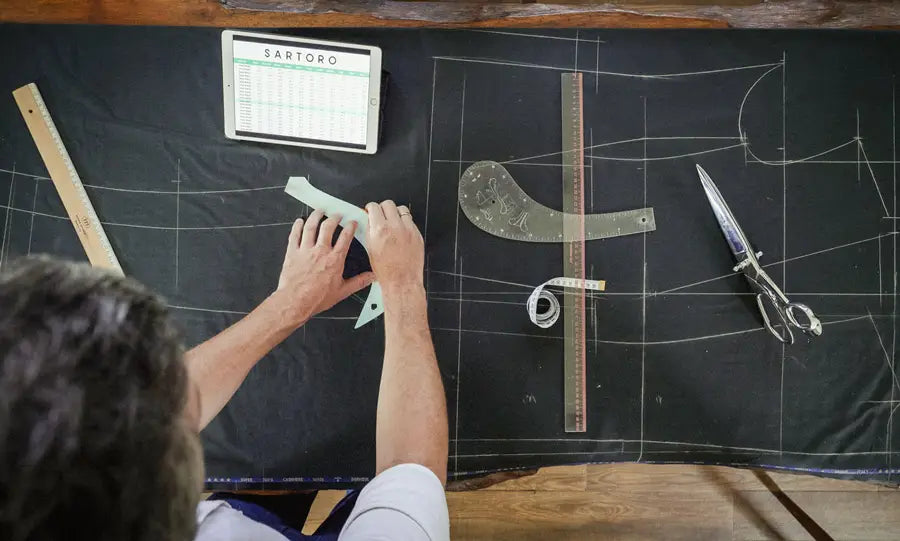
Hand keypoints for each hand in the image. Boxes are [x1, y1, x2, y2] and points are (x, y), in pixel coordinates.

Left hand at [275, 210, 374, 325]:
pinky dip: (297, 226)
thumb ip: (358, 282)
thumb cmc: (317, 298)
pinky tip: (299, 221)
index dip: (350, 227)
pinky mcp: (292, 253)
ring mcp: (305, 250)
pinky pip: (294, 235)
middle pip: (328, 227)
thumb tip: (371, 277)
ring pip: (311, 227)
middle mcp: (320, 251)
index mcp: (334, 260)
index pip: (345, 237)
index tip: (352, 222)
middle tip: (337, 215)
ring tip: (320, 211)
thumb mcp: (342, 291)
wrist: (295, 302)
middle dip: (334, 218)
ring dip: (316, 216)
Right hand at [365, 200, 424, 291]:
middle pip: (388, 204)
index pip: (374, 207)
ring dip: (396, 213)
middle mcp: (395, 227)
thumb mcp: (371, 248)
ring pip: (402, 209)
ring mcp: (408, 230)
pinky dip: (405, 223)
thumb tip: (370, 221)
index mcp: (380, 230)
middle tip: (381, 215)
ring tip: (393, 222)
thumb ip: (370, 231)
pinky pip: (411, 221)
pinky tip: (402, 231)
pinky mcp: (417, 235)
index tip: (371, 211)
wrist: (402, 281)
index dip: (371, 208)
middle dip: (383, 208)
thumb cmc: (386, 270)